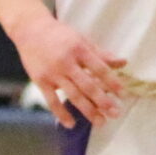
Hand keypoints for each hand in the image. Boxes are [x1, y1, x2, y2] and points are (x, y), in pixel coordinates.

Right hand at [14, 10, 125, 128]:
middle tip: (116, 114)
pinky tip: (71, 124)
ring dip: (88, 110)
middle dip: (103, 101)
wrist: (31, 30)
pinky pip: (52, 101)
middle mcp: (67, 62)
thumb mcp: (82, 40)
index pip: (100, 68)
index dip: (112, 82)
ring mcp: (53, 73)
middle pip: (88, 85)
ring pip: (73, 95)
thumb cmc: (61, 35)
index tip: (123, 94)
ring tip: (100, 122)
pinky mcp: (41, 82)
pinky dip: (62, 114)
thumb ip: (101, 54)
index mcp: (80, 49)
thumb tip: (123, 62)